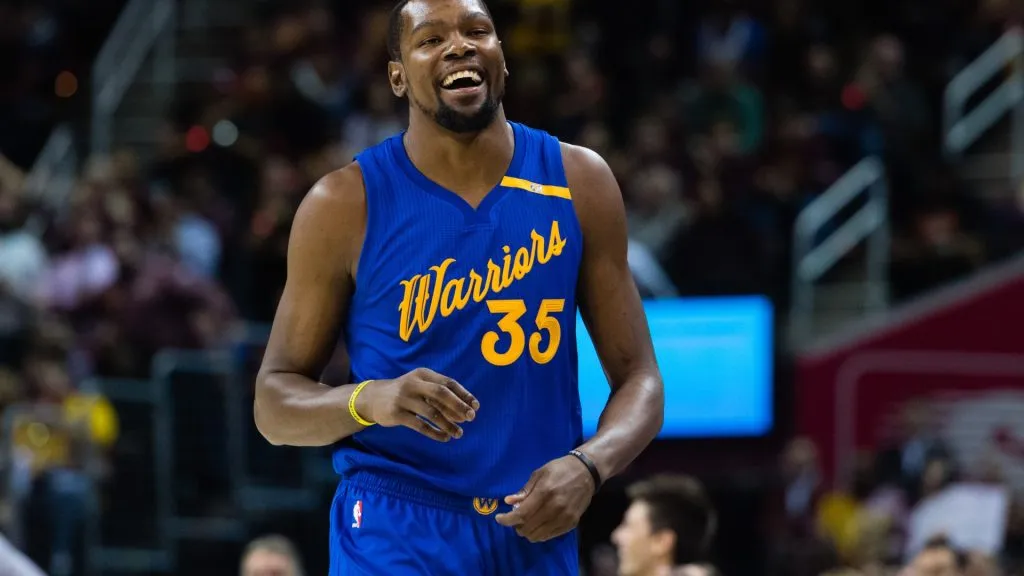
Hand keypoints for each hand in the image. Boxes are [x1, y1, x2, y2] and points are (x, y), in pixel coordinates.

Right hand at [355, 368, 478, 441]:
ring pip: (431, 412)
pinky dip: (434, 433)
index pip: (448, 382)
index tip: (475, 406)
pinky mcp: (397, 414)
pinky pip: (420, 425)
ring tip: (459, 433)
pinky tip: (444, 437)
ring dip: (448, 424)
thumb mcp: (420, 386)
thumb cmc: (405, 393)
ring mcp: (404, 398)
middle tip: (470, 418)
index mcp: (423, 374)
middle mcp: (414, 384)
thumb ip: (439, 395)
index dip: (464, 394)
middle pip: (441, 393)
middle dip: (458, 406)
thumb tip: (464, 411)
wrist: (373, 398)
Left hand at [494, 455, 595, 541]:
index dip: (507, 520)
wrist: (587, 472)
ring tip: (527, 521)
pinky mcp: (571, 523)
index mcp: (545, 492)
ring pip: (538, 535)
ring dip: (528, 531)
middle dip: (516, 525)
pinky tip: (538, 523)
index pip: (521, 514)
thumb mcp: (539, 473)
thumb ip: (525, 490)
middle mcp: (555, 508)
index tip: (499, 518)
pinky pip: (550, 536)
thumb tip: (509, 502)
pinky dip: (540, 533)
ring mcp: (564, 517)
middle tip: (515, 517)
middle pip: (528, 528)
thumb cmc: (560, 469)